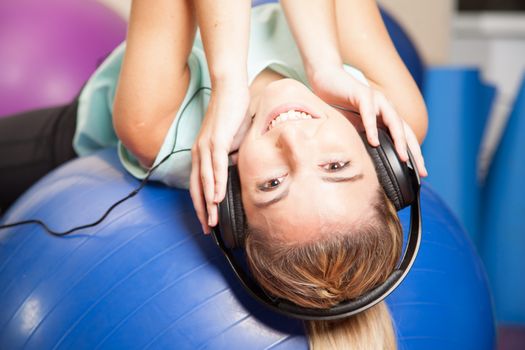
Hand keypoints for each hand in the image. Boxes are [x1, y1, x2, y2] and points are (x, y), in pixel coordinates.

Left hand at [189, 83, 249, 233]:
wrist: (231, 89)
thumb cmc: (232, 114)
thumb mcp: (232, 141)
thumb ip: (231, 157)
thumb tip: (234, 170)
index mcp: (202, 153)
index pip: (198, 184)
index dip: (201, 204)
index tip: (206, 221)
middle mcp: (199, 152)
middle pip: (197, 187)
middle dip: (201, 211)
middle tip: (206, 230)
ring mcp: (206, 146)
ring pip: (206, 180)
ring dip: (208, 203)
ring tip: (211, 221)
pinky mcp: (217, 140)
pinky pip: (216, 166)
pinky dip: (216, 183)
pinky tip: (217, 198)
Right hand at [308, 65, 426, 176]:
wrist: (326, 79)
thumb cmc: (339, 103)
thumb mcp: (354, 126)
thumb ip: (363, 139)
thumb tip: (368, 163)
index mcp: (385, 117)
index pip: (404, 137)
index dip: (414, 155)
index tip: (420, 173)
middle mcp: (385, 108)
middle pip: (405, 131)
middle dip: (415, 152)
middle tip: (421, 171)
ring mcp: (376, 100)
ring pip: (393, 121)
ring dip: (399, 140)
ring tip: (403, 158)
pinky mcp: (362, 93)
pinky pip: (369, 112)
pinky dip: (372, 127)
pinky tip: (373, 141)